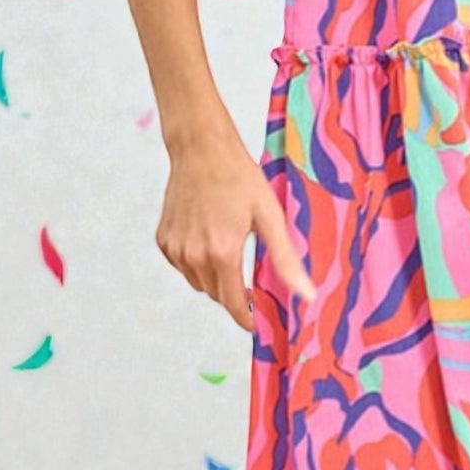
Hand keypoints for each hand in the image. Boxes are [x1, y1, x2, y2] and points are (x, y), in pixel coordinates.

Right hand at [155, 123, 317, 333]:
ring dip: (216, 278)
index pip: (233, 304)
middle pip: (216, 294)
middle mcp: (193, 255)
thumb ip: (285, 259)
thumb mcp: (269, 215)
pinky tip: (210, 238)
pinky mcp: (163, 240)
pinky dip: (197, 263)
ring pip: (199, 282)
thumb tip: (306, 294)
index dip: (247, 317)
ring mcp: (175, 248)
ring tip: (231, 250)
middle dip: (235, 294)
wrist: (201, 148)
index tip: (258, 320)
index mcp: (222, 252)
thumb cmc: (238, 177)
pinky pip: (183, 266)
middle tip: (251, 279)